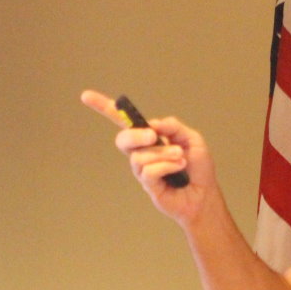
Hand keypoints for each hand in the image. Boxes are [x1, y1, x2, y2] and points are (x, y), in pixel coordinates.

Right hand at [79, 90, 216, 222]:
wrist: (205, 193)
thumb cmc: (197, 167)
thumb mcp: (191, 138)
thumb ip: (173, 127)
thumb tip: (153, 124)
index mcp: (149, 137)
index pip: (123, 121)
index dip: (104, 108)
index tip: (85, 96)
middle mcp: (141, 152)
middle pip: (123, 139)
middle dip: (136, 135)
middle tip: (153, 136)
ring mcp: (142, 169)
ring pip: (140, 156)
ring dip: (164, 154)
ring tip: (181, 158)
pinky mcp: (147, 185)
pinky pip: (149, 170)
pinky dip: (166, 166)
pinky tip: (179, 167)